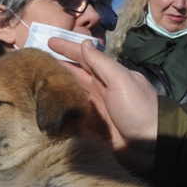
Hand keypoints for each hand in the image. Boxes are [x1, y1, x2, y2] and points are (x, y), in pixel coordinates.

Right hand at [48, 38, 157, 172]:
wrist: (150, 145)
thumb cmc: (138, 109)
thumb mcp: (122, 81)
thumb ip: (102, 63)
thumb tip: (85, 44)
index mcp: (108, 75)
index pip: (84, 57)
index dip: (67, 48)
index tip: (50, 41)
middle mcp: (100, 88)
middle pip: (74, 72)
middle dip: (57, 64)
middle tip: (37, 60)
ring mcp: (94, 107)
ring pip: (70, 90)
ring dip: (55, 84)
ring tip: (36, 79)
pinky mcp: (90, 124)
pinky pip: (71, 110)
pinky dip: (60, 105)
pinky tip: (46, 104)